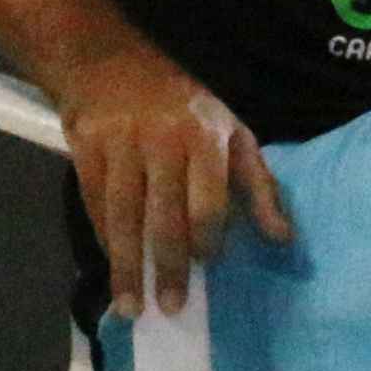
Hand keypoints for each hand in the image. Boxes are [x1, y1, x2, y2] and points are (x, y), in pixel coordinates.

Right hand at [54, 42, 287, 315]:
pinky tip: (112, 266)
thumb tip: (283, 239)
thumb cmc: (184, 107)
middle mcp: (162, 141)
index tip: (208, 266)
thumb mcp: (232, 134)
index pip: (208, 200)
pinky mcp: (87, 149)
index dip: (208, 238)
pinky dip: (104, 240)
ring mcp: (120, 145)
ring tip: (132, 306)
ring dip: (127, 266)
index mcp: (204, 137)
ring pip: (124, 216)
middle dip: (169, 265)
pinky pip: (95, 205)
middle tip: (172, 308)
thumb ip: (259, 186)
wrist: (109, 62)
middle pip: (165, 215)